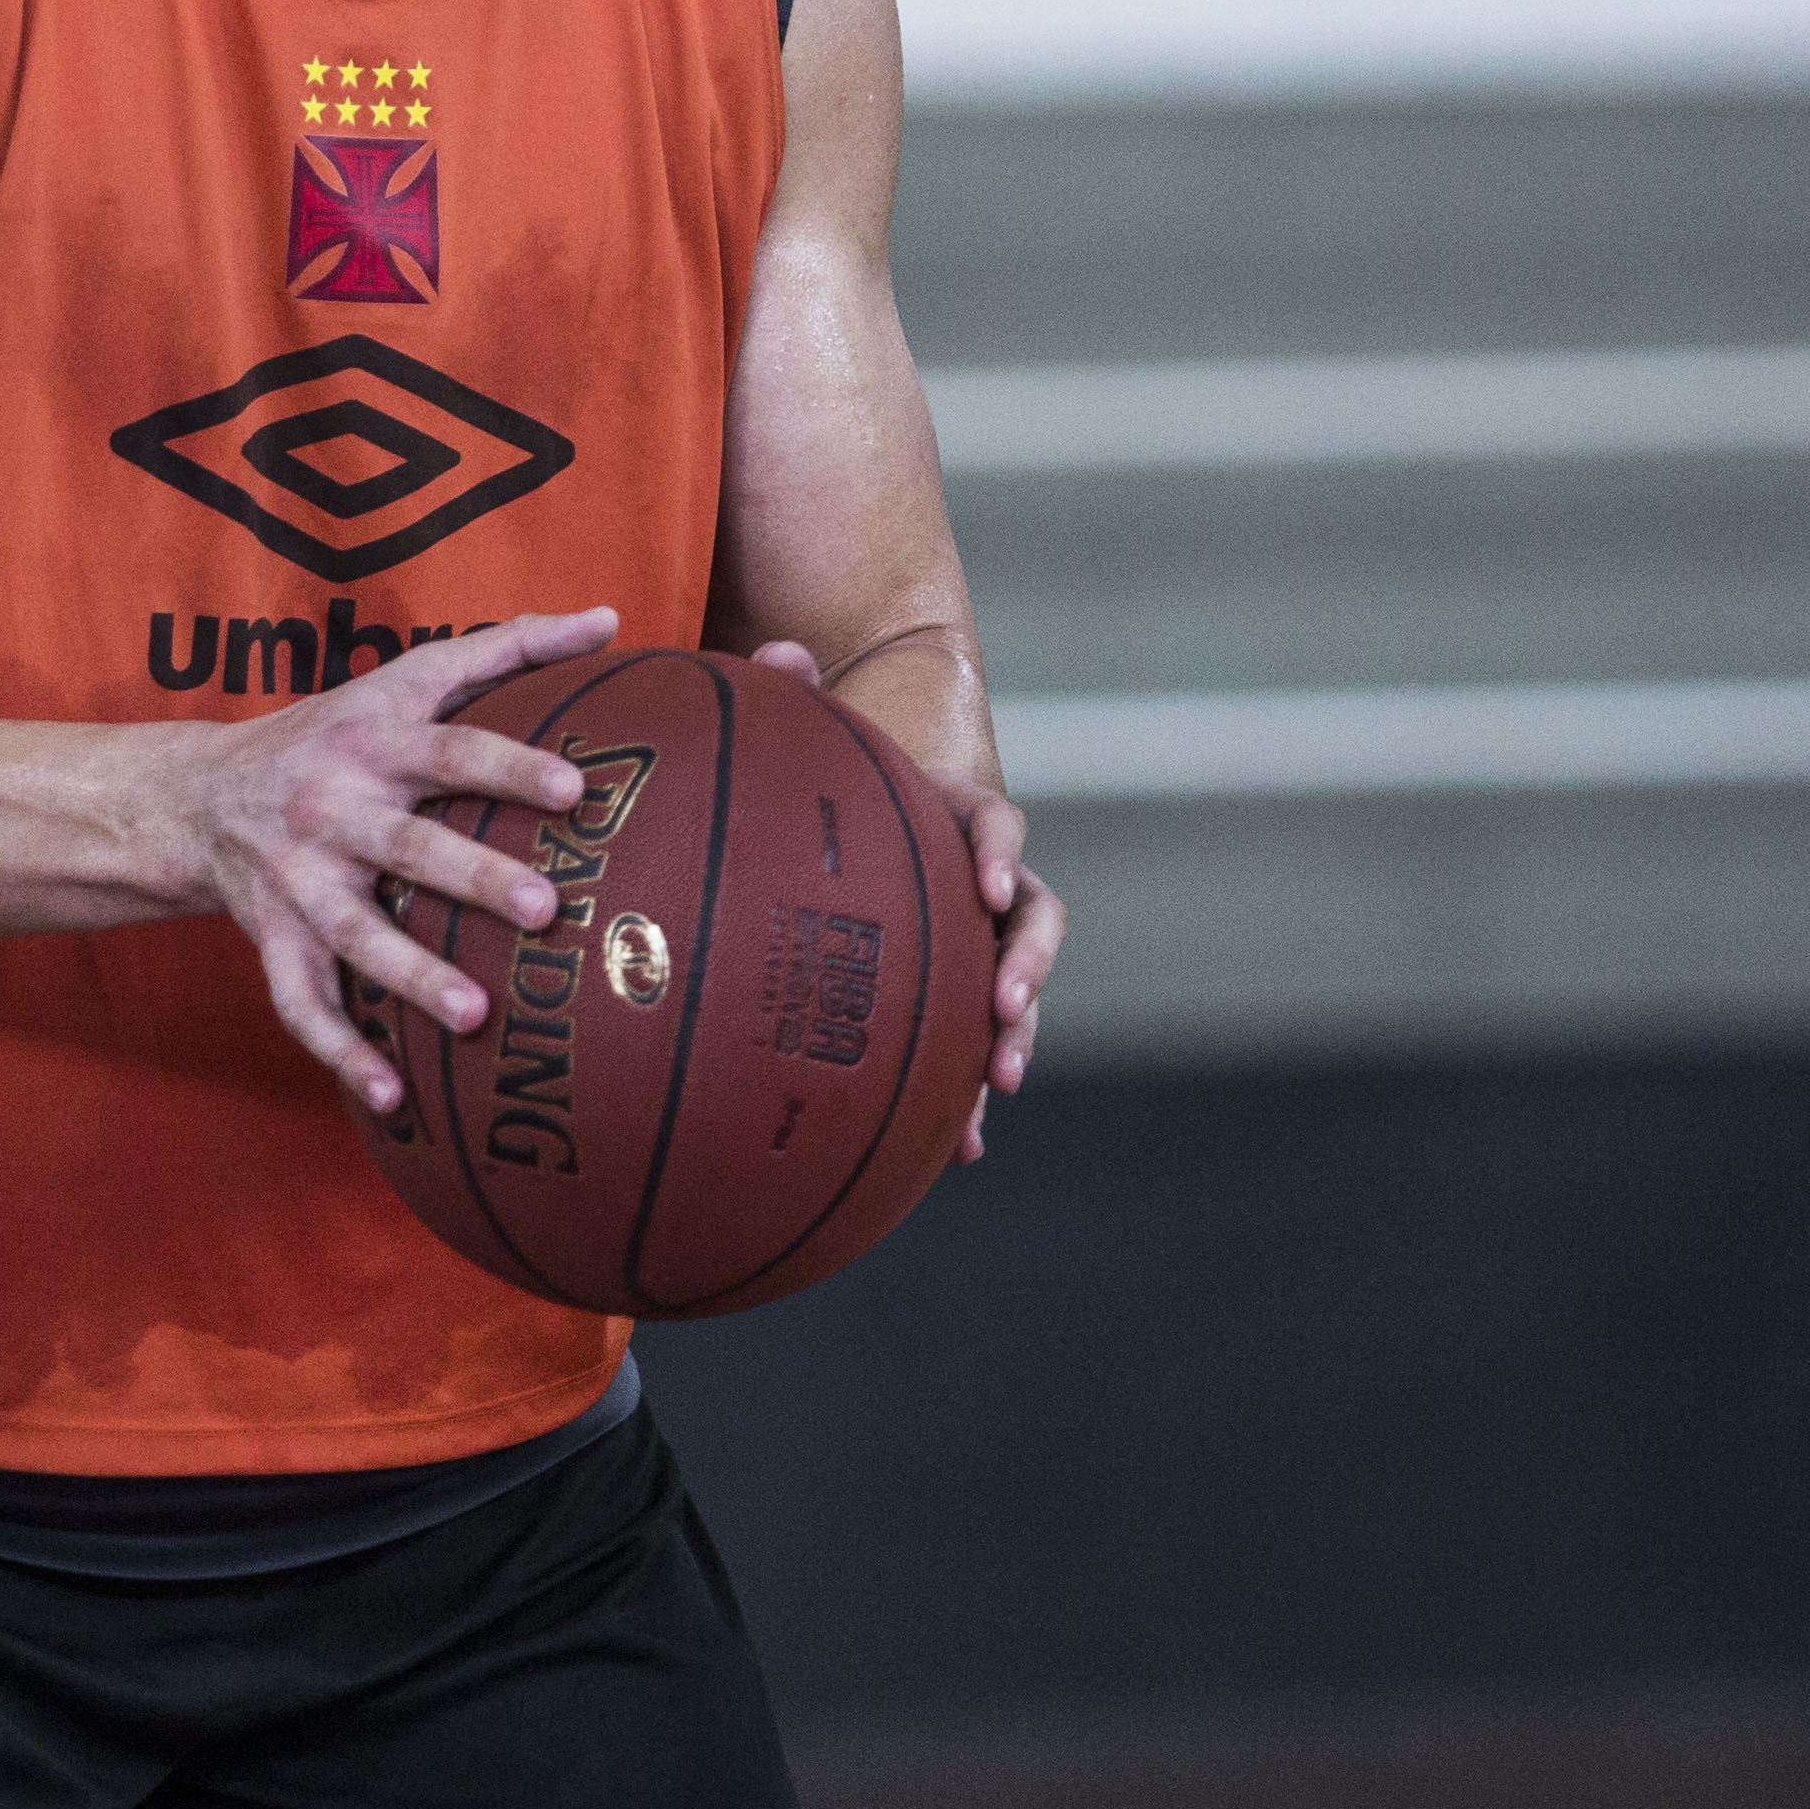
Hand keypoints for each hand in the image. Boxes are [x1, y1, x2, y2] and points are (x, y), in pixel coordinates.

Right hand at [177, 609, 619, 1114]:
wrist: (199, 795)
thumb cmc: (336, 730)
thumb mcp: (407, 677)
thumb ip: (507, 647)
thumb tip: (610, 619)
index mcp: (373, 743)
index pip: (449, 750)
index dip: (508, 768)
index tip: (575, 791)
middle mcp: (332, 810)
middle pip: (407, 847)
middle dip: (473, 879)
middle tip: (544, 908)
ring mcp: (298, 882)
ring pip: (355, 935)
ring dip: (411, 977)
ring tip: (475, 1017)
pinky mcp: (274, 940)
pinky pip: (302, 1005)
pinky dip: (342, 1053)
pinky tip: (393, 1100)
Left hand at [748, 639, 1057, 1161]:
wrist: (863, 793)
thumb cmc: (833, 762)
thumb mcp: (817, 728)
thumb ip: (796, 690)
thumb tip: (780, 652)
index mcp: (955, 811)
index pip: (998, 827)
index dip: (996, 853)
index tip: (983, 888)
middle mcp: (980, 875)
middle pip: (1029, 920)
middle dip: (1028, 970)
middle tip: (1007, 1015)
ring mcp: (973, 934)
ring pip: (1013, 988)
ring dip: (1013, 1037)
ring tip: (994, 1094)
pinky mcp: (952, 983)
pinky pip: (968, 1040)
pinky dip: (966, 1095)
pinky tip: (951, 1156)